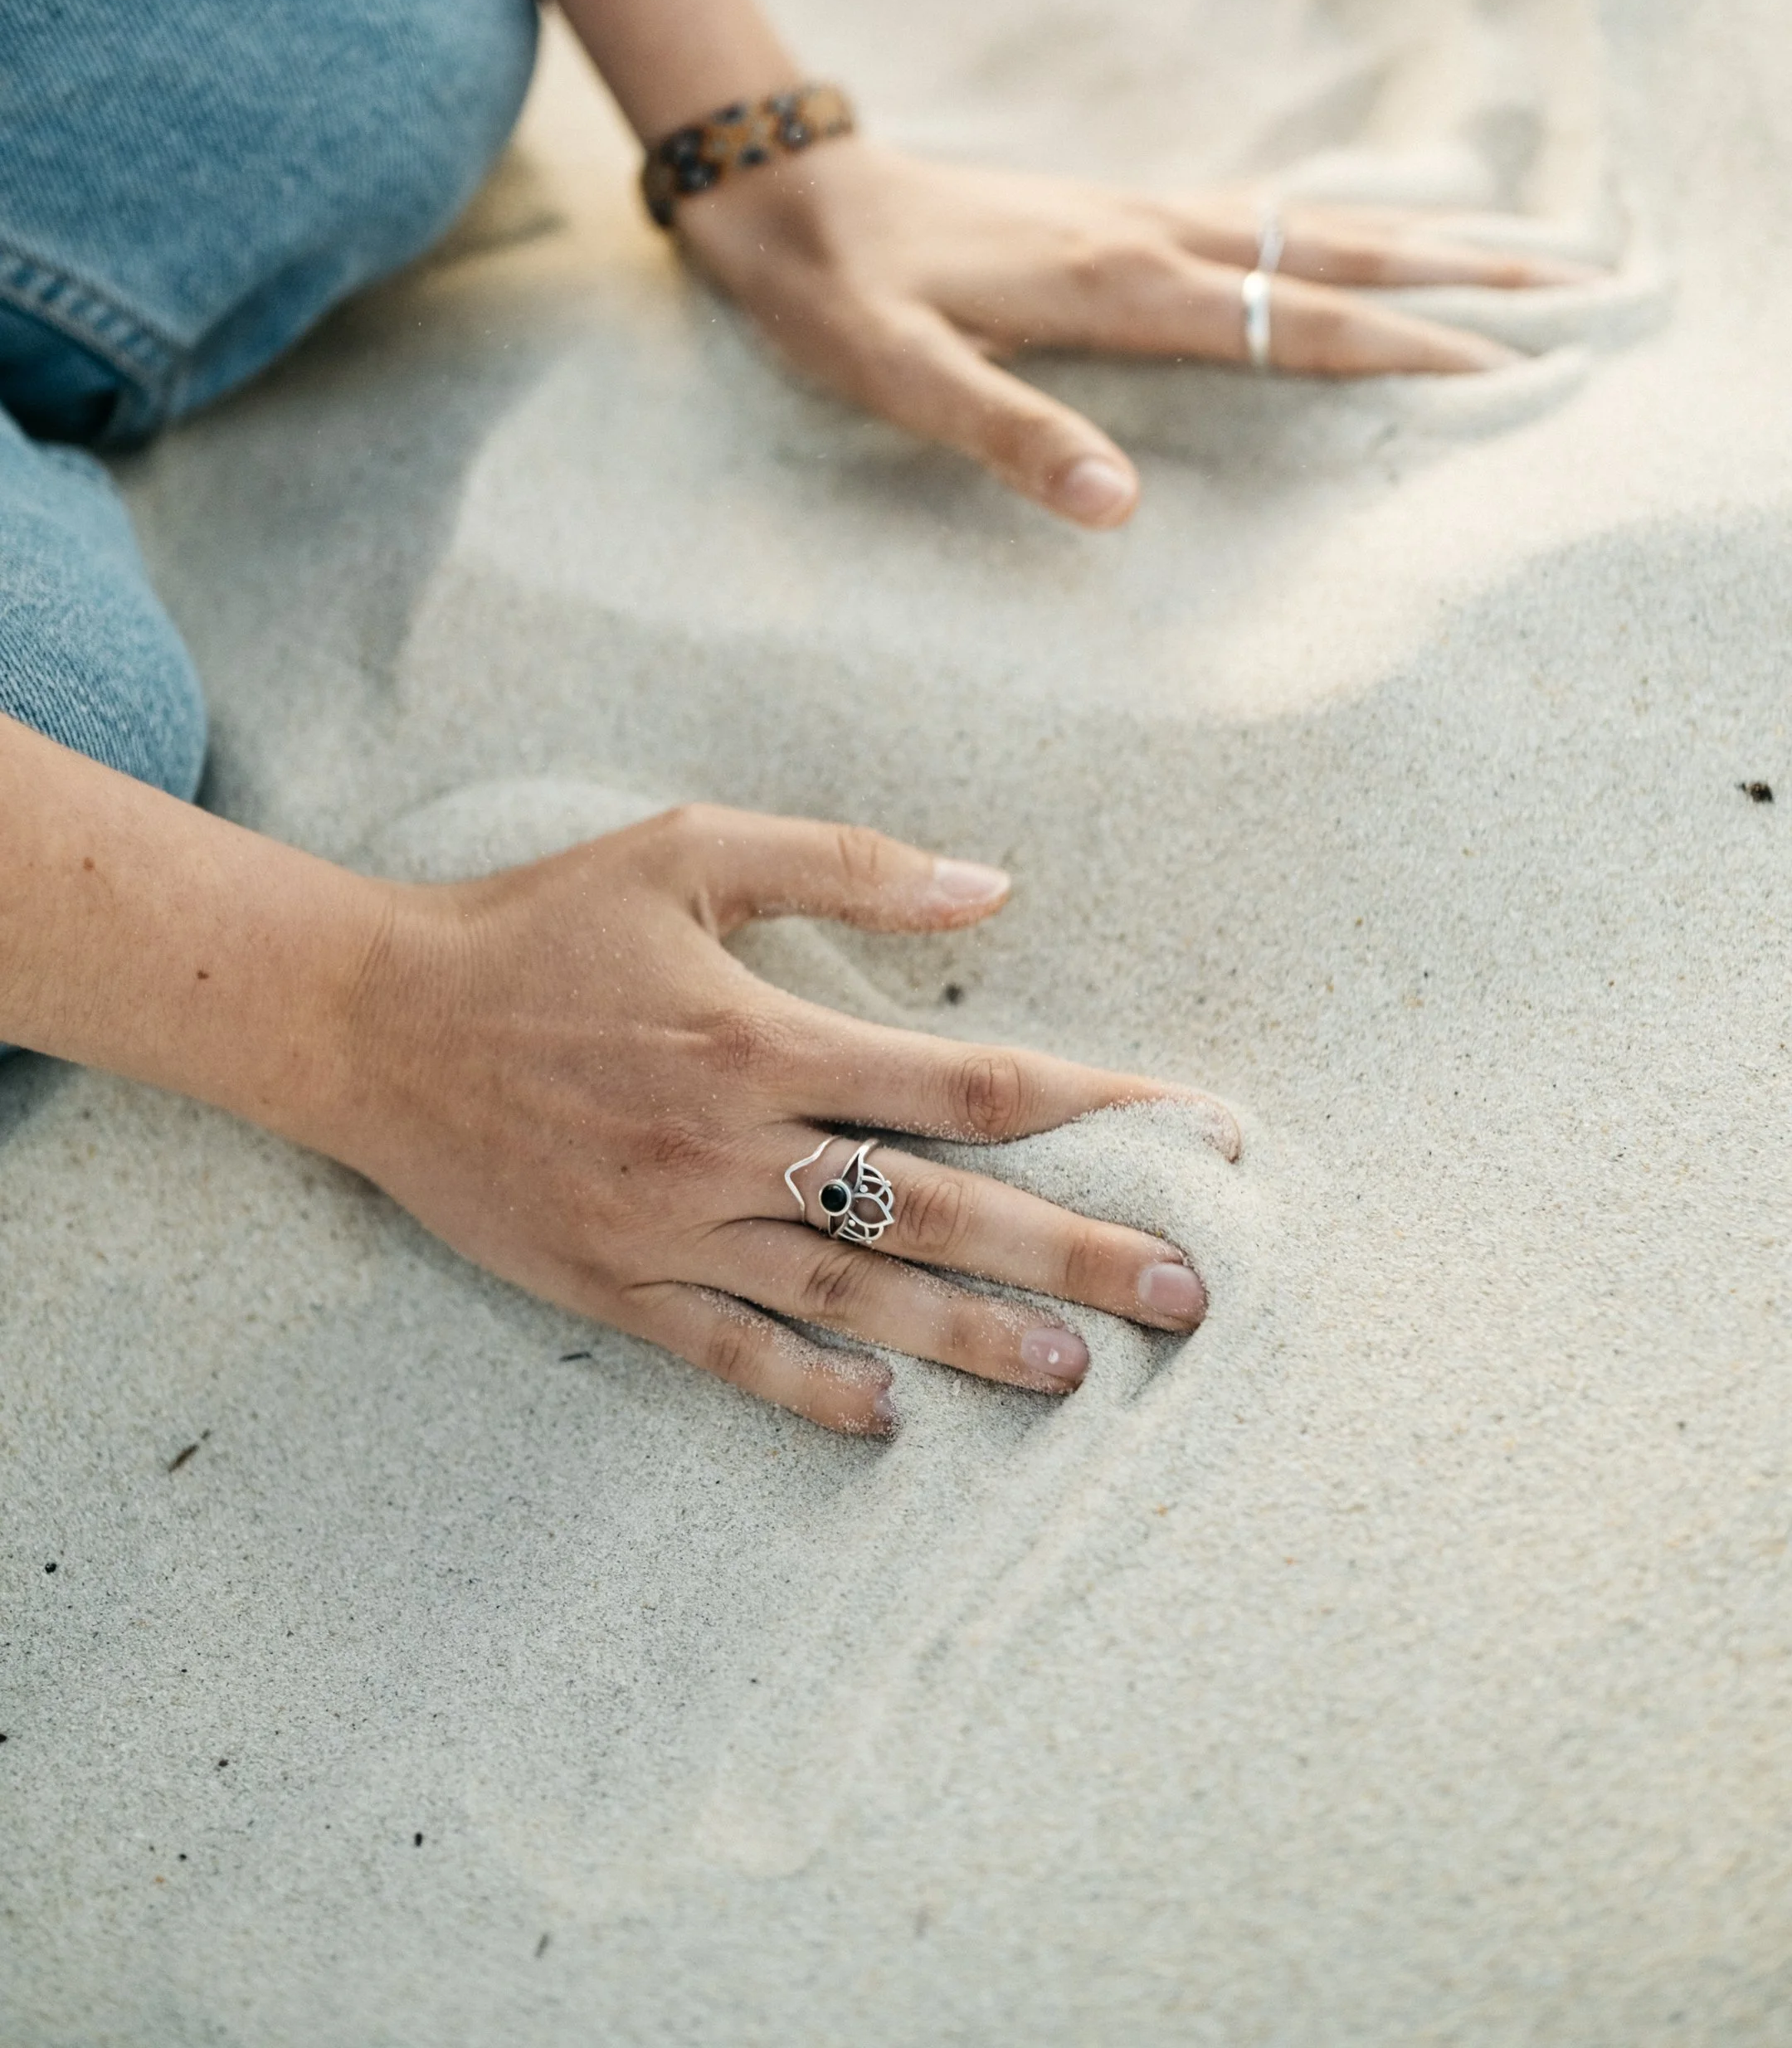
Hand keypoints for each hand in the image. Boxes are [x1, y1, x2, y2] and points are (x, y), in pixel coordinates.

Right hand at [348, 806, 1235, 1433]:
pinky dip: (813, 1391)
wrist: (371, 1022)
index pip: (967, 1085)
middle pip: (938, 1210)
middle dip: (1072, 1254)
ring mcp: (671, 1229)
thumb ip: (847, 863)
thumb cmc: (540, 923)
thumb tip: (993, 882)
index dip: (1096, 1108)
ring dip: (971, 1340)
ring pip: (851, 1298)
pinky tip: (893, 1424)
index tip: (1194, 1133)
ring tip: (1078, 1375)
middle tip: (1185, 1294)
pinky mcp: (613, 1286)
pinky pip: (732, 1353)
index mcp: (758, 1036)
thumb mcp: (688, 847)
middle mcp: (728, 1145)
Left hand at [675, 137, 1585, 526]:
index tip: (1504, 370)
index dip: (1398, 350)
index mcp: (1115, 284)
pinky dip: (1336, 224)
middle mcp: (1146, 236)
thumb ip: (1006, 432)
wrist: (777, 184)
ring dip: (1417, 239)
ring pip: (1307, 225)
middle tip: (1577, 288)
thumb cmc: (829, 289)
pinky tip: (1356, 233)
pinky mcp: (1110, 211)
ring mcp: (1134, 215)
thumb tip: (1118, 507)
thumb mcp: (894, 372)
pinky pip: (1257, 215)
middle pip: (1333, 254)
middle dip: (1460, 273)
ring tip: (1516, 249)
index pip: (1291, 323)